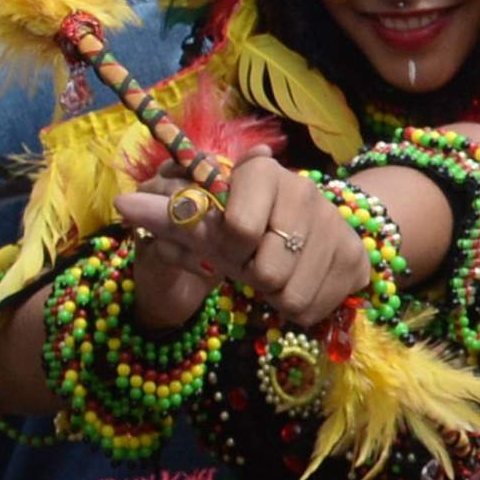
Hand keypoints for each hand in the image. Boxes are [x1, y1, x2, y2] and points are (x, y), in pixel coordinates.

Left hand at [114, 147, 369, 328]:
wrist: (306, 231)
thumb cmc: (239, 225)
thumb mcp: (199, 221)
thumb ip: (163, 215)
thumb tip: (123, 205)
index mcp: (260, 171)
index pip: (237, 227)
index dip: (227, 247)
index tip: (230, 243)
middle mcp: (304, 191)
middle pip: (265, 269)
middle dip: (251, 276)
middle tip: (252, 264)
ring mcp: (337, 225)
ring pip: (291, 295)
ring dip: (274, 296)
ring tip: (274, 274)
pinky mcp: (357, 259)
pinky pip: (316, 308)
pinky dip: (299, 308)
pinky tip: (299, 284)